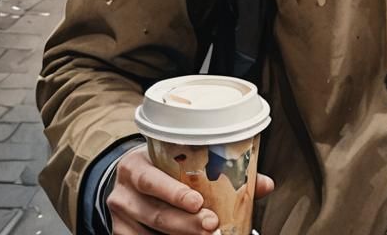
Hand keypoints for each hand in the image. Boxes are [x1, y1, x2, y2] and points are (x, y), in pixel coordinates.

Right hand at [108, 145, 273, 232]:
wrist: (129, 180)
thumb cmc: (164, 167)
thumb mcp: (181, 160)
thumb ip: (220, 171)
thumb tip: (266, 184)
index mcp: (137, 164)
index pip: (151, 179)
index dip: (174, 192)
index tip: (199, 202)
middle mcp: (124, 192)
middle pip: (155, 212)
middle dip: (186, 223)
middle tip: (212, 226)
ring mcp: (121, 217)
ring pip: (151, 231)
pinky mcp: (120, 234)